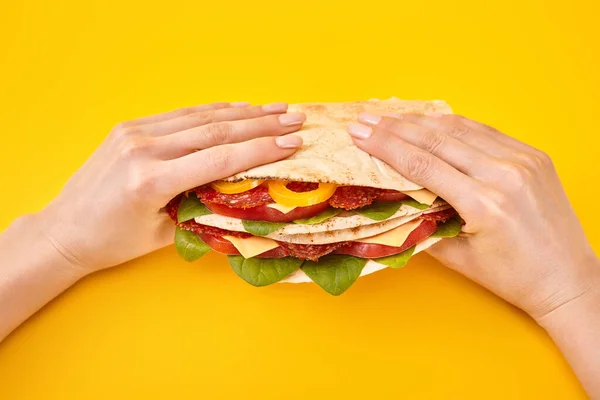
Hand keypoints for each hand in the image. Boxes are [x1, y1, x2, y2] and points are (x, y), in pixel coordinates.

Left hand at [37, 102, 305, 272]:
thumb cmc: (113, 242)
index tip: (292, 143)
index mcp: (151, 180)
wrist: (65, 230)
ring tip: (276, 109)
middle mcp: (143, 149)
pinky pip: (181, 115)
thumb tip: (243, 191)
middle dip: (261, 124)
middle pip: (216, 131)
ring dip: (243, 113)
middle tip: (295, 119)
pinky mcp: (131, 127)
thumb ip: (202, 207)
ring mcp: (135, 133)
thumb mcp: (164, 233)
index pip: (219, 159)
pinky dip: (214, 112)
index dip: (260, 149)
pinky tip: (238, 109)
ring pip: (201, 117)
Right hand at [348, 112, 599, 320]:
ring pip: (461, 128)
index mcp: (485, 204)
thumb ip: (425, 225)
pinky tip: (432, 121)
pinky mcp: (534, 155)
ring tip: (392, 115)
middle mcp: (506, 174)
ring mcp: (524, 160)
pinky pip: (485, 132)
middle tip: (366, 118)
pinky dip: (454, 125)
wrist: (568, 279)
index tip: (360, 134)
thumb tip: (395, 201)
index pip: (422, 165)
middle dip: (395, 127)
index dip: (386, 146)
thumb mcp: (460, 258)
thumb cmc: (514, 278)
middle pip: (437, 140)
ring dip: (422, 120)